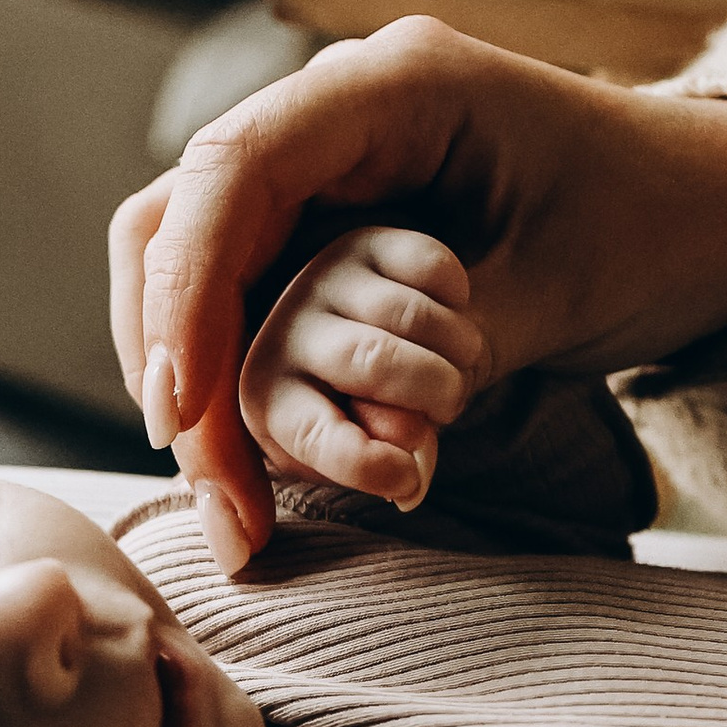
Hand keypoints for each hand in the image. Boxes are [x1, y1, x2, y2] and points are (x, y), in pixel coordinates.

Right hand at [107, 16, 726, 571]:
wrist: (716, 210)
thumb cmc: (657, 225)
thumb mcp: (558, 287)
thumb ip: (443, 349)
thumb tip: (338, 433)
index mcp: (394, 85)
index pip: (235, 170)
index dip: (186, 289)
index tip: (182, 405)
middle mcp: (337, 115)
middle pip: (181, 221)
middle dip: (174, 355)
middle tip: (207, 486)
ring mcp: (326, 169)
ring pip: (194, 266)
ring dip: (195, 382)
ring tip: (226, 502)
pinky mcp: (329, 225)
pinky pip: (242, 295)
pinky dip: (231, 380)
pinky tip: (244, 466)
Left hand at [232, 227, 488, 527]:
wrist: (364, 347)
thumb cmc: (361, 416)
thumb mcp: (363, 456)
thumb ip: (385, 469)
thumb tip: (407, 484)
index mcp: (265, 399)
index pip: (313, 432)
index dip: (366, 464)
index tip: (407, 482)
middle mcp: (282, 331)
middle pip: (375, 362)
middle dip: (435, 395)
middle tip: (450, 408)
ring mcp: (323, 280)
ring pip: (414, 315)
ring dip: (461, 353)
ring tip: (457, 370)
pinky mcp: (367, 242)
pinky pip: (435, 269)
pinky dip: (460, 302)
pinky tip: (450, 321)